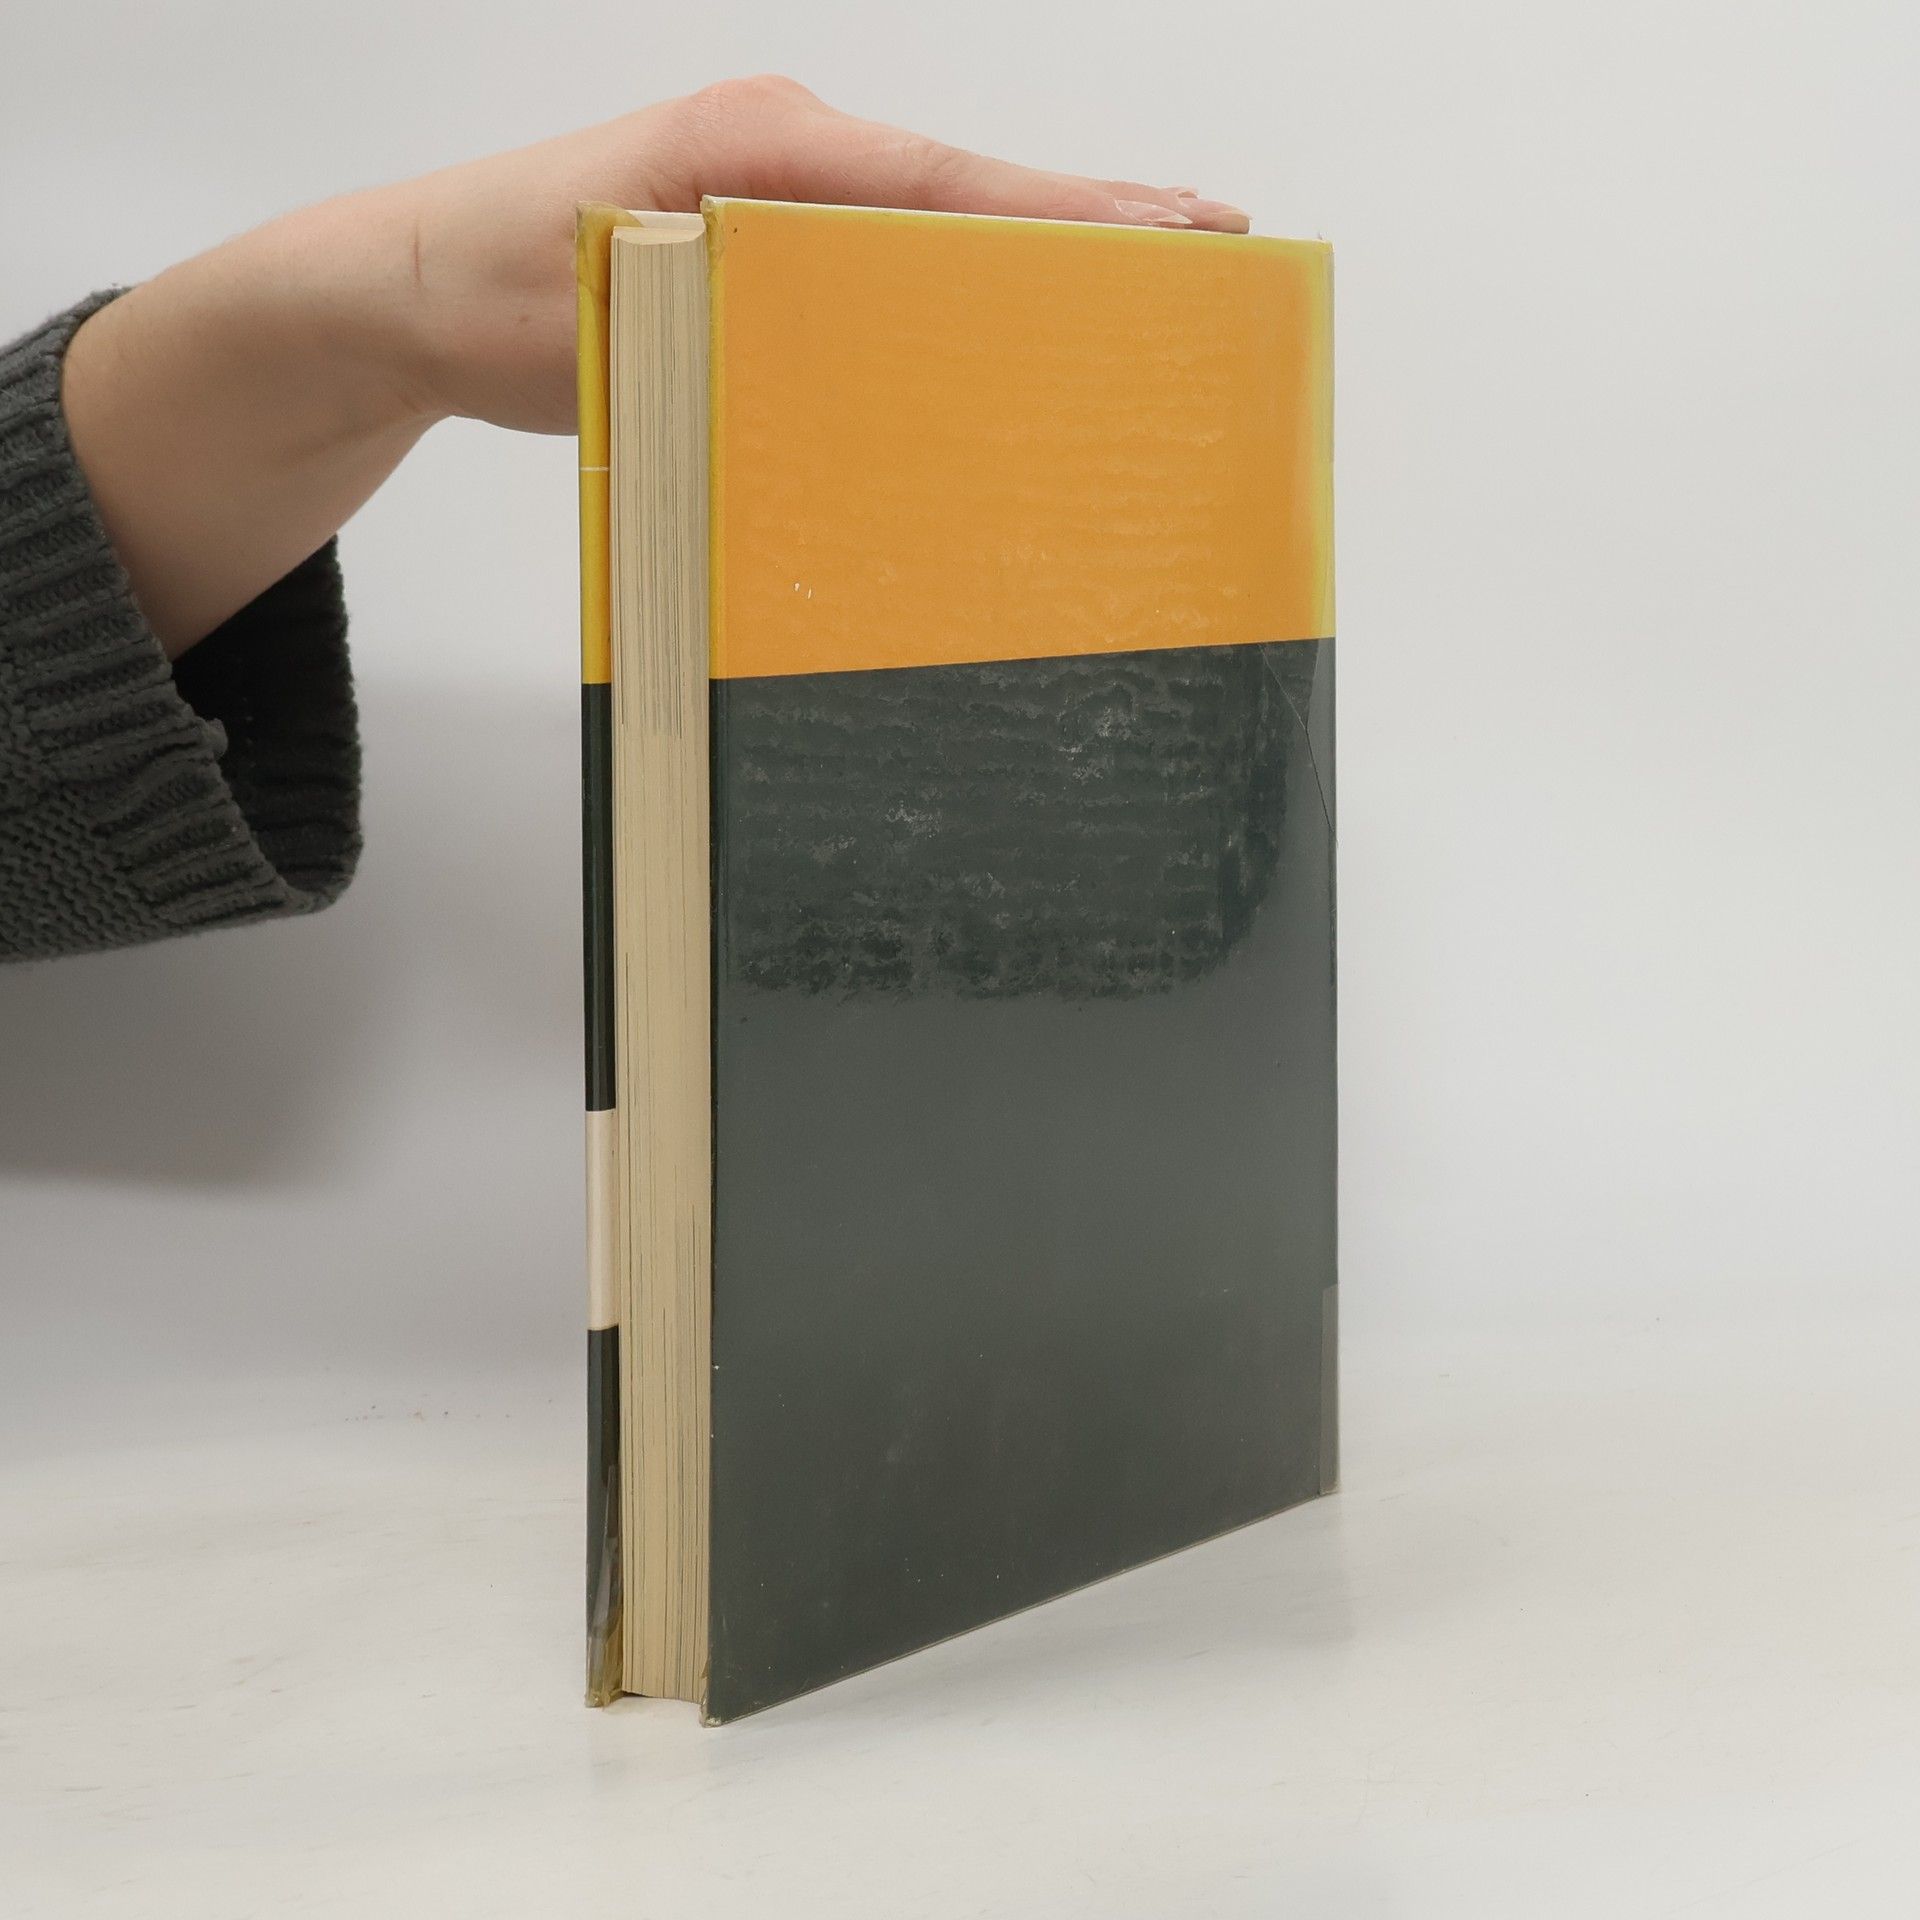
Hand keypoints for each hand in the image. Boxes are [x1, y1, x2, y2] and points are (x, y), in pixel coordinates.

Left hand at [61, 80, 1250, 652]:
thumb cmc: (496, 292)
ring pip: (934, 222)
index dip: (1061, 212)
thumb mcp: (618, 299)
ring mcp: (775, 194)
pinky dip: (961, 278)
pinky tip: (1010, 321)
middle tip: (1210, 243)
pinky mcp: (761, 240)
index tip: (1168, 228)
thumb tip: (862, 338)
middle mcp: (784, 153)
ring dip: (1035, 250)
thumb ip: (739, 305)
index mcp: (762, 148)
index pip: (944, 182)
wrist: (409, 290)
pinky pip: (884, 257)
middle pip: (966, 189)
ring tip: (1146, 279)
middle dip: (1087, 220)